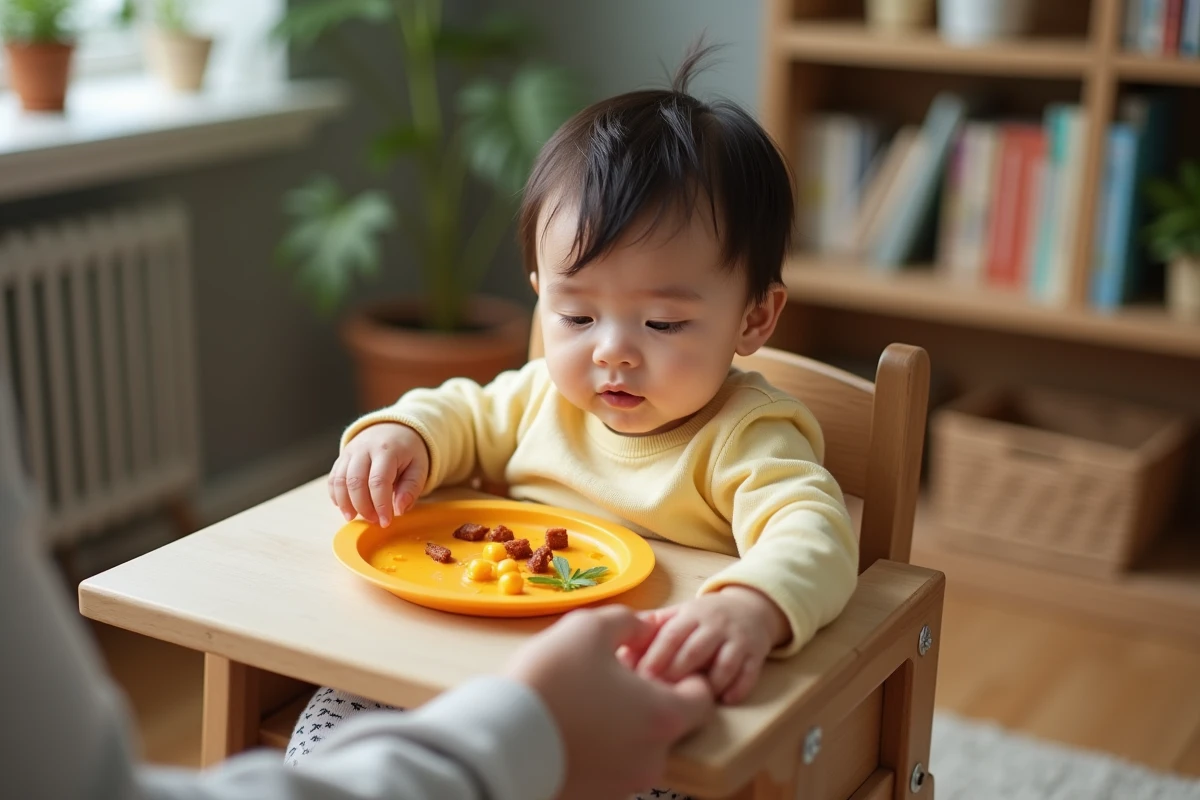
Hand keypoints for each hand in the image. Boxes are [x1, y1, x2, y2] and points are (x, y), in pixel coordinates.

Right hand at [328, 423, 428, 526]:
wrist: (394, 428)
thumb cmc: (408, 452)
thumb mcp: (419, 467)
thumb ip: (411, 488)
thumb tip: (399, 510)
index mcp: (387, 450)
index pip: (378, 481)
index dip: (380, 505)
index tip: (386, 522)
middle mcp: (364, 449)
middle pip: (355, 483)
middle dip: (363, 507)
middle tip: (374, 520)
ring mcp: (349, 452)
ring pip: (340, 481)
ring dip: (346, 504)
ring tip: (355, 517)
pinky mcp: (341, 458)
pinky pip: (333, 479)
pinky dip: (336, 496)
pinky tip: (346, 507)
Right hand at [506, 606, 713, 799]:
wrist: (497, 739)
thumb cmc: (550, 679)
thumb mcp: (588, 628)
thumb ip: (627, 622)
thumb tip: (643, 627)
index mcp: (662, 716)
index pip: (702, 698)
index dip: (686, 675)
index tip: (660, 662)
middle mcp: (652, 758)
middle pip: (668, 723)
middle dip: (649, 697)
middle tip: (617, 676)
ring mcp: (623, 783)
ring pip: (638, 745)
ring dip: (624, 722)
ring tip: (588, 699)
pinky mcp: (595, 797)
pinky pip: (610, 765)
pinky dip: (601, 745)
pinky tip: (573, 723)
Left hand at [626, 586, 788, 704]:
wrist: (750, 608)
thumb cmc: (704, 618)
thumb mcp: (678, 615)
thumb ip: (651, 629)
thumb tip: (619, 648)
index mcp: (691, 615)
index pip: (671, 636)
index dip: (655, 657)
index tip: (640, 678)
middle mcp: (714, 625)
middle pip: (694, 650)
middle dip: (676, 673)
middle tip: (658, 695)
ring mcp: (737, 639)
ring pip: (724, 663)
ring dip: (708, 683)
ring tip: (693, 699)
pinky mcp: (756, 654)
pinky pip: (749, 673)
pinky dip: (737, 688)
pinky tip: (724, 700)